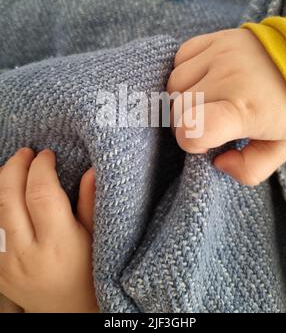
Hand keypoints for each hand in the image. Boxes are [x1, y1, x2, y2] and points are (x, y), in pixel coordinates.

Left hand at [0, 148, 97, 312]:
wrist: (69, 310)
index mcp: (58, 245)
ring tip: (13, 168)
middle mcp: (27, 254)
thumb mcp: (97, 238)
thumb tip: (90, 169)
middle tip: (26, 153)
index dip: (41, 168)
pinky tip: (5, 194)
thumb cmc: (90, 273)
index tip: (48, 155)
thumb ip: (90, 204)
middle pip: (8, 198)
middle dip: (15, 167)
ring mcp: (6, 264)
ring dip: (0, 183)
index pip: (40, 194)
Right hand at [167, 29, 285, 185]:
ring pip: (174, 85)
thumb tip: (219, 162)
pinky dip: (184, 75)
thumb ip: (250, 169)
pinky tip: (202, 82)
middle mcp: (227, 77)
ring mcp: (218, 54)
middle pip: (178, 110)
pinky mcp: (214, 39)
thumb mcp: (281, 147)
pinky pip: (180, 59)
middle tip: (205, 127)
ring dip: (181, 100)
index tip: (204, 144)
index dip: (189, 143)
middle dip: (184, 126)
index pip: (192, 128)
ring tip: (204, 103)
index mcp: (244, 109)